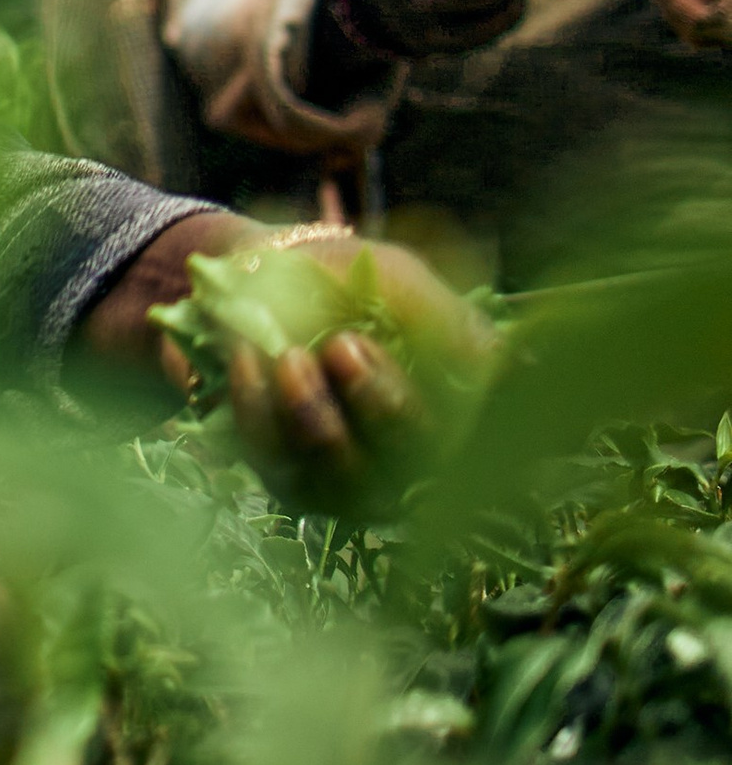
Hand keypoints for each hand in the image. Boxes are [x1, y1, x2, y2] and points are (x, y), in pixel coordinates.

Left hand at [75, 212, 497, 508]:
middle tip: (342, 344)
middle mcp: (413, 464)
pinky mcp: (292, 484)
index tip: (426, 358)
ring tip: (290, 356)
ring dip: (315, 416)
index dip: (463, 408)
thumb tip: (518, 367)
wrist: (263, 280)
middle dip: (379, 405)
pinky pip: (278, 463)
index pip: (481, 438)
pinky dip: (260, 411)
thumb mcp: (403, 285)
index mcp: (456, 414)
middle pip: (412, 461)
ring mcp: (352, 483)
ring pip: (344, 476)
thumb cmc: (350, 285)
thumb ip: (450, 325)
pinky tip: (247, 358)